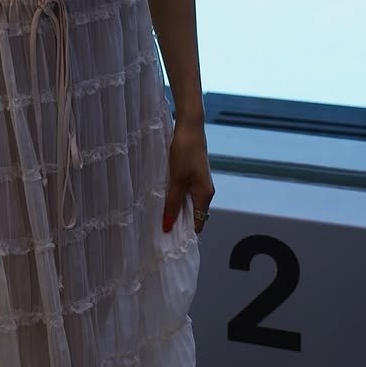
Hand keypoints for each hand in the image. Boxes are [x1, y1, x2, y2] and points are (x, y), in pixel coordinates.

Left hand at [162, 121, 213, 235]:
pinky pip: (186, 193)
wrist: (190, 127)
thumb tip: (168, 226)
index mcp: (205, 195)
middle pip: (194, 215)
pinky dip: (176, 197)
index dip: (184, 232)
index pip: (198, 224)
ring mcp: (200, 183)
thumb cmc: (185, 152)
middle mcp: (206, 191)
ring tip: (159, 213)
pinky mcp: (194, 175)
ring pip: (189, 204)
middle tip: (159, 227)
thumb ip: (172, 203)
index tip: (168, 238)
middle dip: (179, 222)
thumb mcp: (176, 179)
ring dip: (176, 208)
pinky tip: (164, 196)